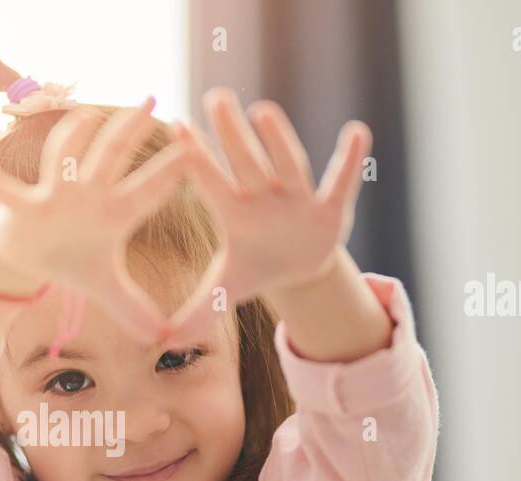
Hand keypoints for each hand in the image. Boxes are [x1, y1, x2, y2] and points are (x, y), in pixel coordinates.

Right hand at [0, 98, 187, 344]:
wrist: (26, 250)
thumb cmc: (71, 258)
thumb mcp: (105, 287)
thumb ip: (134, 308)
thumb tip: (162, 339)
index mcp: (115, 212)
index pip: (149, 191)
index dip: (171, 172)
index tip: (195, 151)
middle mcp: (88, 194)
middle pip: (112, 155)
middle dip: (129, 129)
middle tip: (151, 100)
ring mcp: (57, 195)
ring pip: (66, 157)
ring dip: (74, 137)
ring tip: (86, 116)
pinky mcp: (26, 205)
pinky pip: (11, 195)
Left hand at [162, 88, 371, 346]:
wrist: (297, 265)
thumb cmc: (254, 265)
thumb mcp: (226, 289)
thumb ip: (196, 312)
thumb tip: (163, 343)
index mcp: (233, 214)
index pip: (209, 183)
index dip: (195, 160)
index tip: (176, 128)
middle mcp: (263, 198)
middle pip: (246, 162)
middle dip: (232, 133)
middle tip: (216, 97)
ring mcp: (297, 199)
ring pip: (288, 165)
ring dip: (279, 140)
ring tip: (266, 110)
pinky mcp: (331, 208)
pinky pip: (341, 182)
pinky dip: (350, 160)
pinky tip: (357, 131)